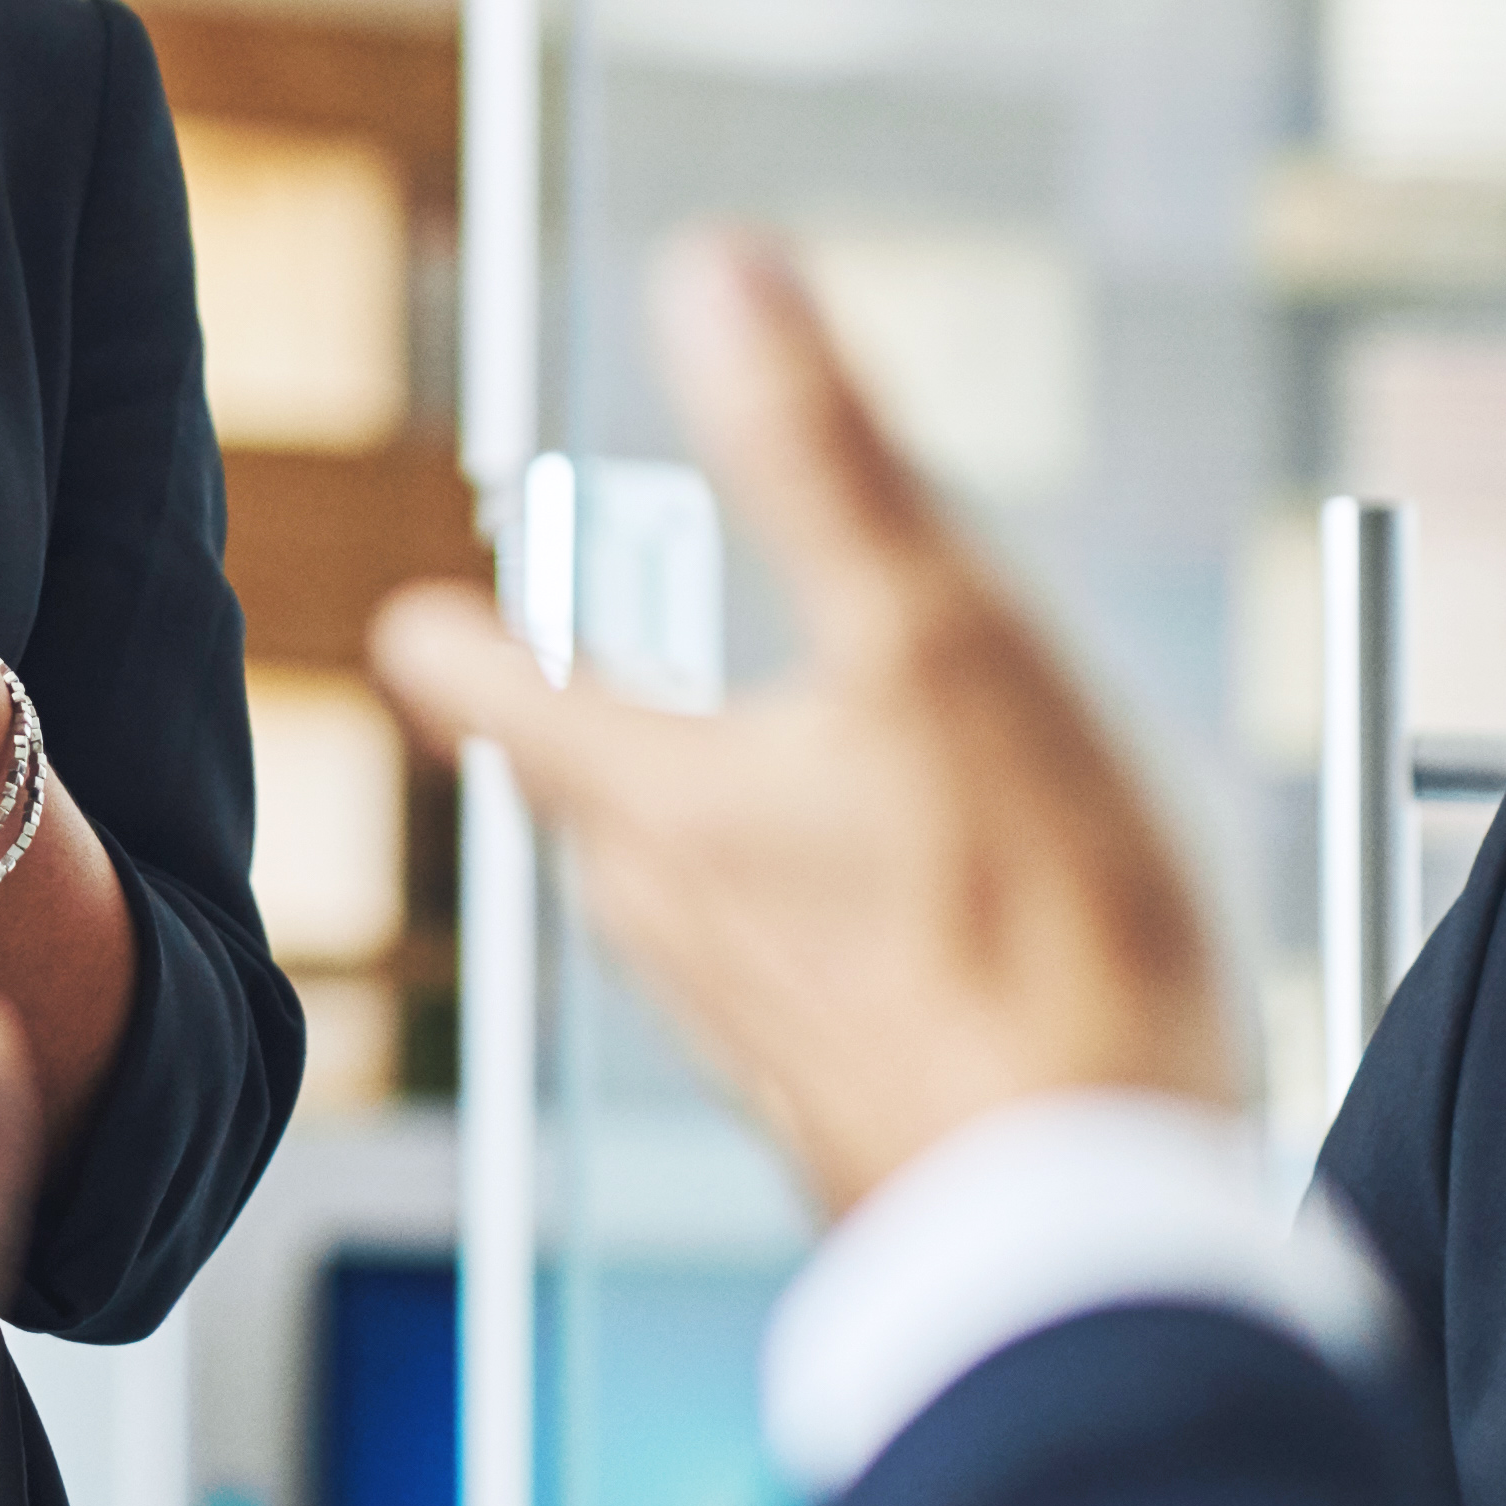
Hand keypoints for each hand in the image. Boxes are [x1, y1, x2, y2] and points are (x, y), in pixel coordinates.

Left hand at [372, 231, 1230, 1217]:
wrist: (1093, 1232)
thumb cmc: (1028, 941)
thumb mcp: (936, 641)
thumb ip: (825, 458)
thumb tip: (719, 273)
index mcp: (663, 804)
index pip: (504, 695)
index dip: (460, 640)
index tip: (412, 617)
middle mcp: (677, 928)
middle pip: (586, 803)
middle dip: (576, 727)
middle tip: (560, 677)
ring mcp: (761, 1034)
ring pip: (682, 901)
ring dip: (689, 829)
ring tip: (724, 783)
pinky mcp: (851, 1110)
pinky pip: (789, 987)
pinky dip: (805, 927)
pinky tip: (887, 933)